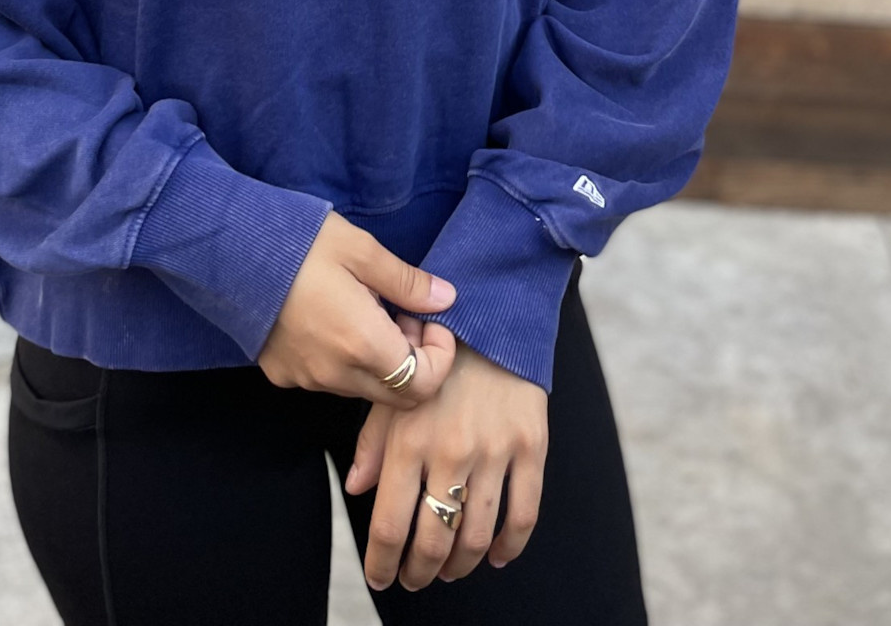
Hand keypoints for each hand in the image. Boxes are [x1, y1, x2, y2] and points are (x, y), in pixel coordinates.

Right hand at [256, 211, 457, 407]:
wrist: (231, 250)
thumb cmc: (302, 243)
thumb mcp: (362, 250)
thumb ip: (407, 283)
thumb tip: (446, 300)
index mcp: (362, 344)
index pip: (422, 386)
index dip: (439, 358)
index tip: (430, 321)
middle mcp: (335, 374)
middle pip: (396, 396)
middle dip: (413, 361)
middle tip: (403, 315)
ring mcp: (306, 379)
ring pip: (363, 389)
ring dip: (380, 361)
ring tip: (370, 311)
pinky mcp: (283, 375)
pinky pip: (330, 381)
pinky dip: (347, 361)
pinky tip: (337, 320)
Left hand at [344, 336, 548, 592]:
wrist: (492, 311)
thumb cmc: (435, 353)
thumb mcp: (394, 390)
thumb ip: (374, 441)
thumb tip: (358, 488)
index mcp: (410, 439)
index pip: (389, 525)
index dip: (382, 563)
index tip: (381, 577)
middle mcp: (451, 450)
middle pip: (434, 540)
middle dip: (420, 571)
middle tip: (414, 578)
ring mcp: (495, 450)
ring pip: (477, 536)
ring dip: (461, 565)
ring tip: (450, 569)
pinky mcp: (531, 445)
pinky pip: (525, 513)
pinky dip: (510, 546)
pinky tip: (497, 555)